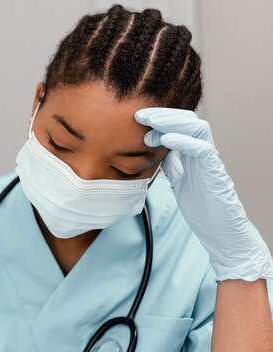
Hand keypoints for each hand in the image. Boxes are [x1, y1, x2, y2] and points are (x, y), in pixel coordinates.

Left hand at [135, 107, 271, 280]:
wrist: (220, 230)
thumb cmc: (202, 207)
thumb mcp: (179, 182)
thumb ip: (172, 166)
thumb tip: (159, 155)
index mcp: (193, 153)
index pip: (180, 124)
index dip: (161, 118)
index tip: (139, 118)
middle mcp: (203, 152)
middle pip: (188, 120)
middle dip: (163, 114)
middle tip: (141, 115)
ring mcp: (210, 160)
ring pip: (197, 128)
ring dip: (172, 123)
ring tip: (152, 124)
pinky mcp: (214, 171)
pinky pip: (202, 149)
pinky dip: (183, 141)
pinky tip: (166, 140)